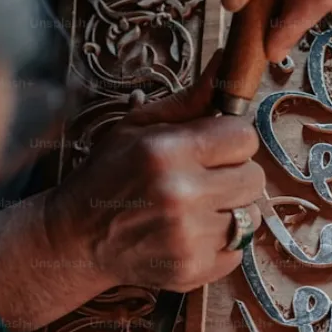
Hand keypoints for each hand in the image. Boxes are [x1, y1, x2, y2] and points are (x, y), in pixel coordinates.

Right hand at [46, 52, 265, 292]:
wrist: (77, 239)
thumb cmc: (109, 175)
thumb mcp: (139, 127)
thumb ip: (190, 100)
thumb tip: (226, 61)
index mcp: (168, 152)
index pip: (244, 137)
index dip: (230, 141)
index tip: (211, 148)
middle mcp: (182, 195)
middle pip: (254, 177)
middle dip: (232, 175)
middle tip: (202, 179)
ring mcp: (189, 238)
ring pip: (250, 215)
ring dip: (228, 210)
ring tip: (194, 208)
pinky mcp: (194, 270)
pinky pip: (239, 251)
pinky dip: (220, 244)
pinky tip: (189, 234)